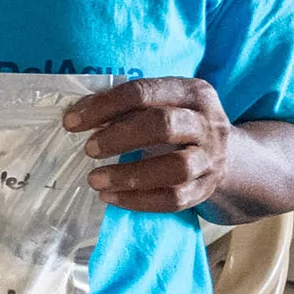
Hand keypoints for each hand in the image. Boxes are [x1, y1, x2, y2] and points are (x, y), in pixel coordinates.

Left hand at [65, 77, 234, 213]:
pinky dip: (139, 200)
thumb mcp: (160, 103)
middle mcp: (207, 123)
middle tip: (89, 149)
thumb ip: (124, 106)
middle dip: (120, 138)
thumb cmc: (176, 121)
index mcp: (192, 92)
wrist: (222, 154)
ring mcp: (210, 158)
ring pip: (175, 168)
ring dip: (130, 175)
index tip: (72, 122)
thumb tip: (77, 115)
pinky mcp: (206, 189)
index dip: (104, 106)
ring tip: (95, 179)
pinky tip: (111, 197)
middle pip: (164, 126)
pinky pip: (174, 199)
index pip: (144, 93)